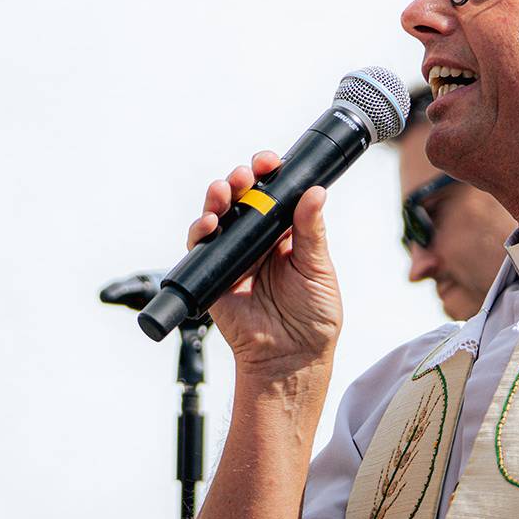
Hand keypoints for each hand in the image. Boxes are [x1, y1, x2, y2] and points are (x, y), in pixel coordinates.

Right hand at [187, 151, 341, 375]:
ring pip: (219, 214)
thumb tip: (316, 192)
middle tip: (246, 174)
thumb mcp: (318, 268)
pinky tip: (209, 223)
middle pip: (242, 198)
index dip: (269, 173)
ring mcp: (234, 255)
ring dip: (218, 196)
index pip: (275, 194)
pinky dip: (200, 230)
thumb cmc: (314, 316)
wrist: (292, 357)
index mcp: (287, 233)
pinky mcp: (213, 274)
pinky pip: (200, 246)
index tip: (270, 161)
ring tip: (224, 191)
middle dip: (240, 179)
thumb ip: (312, 231)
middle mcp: (258, 240)